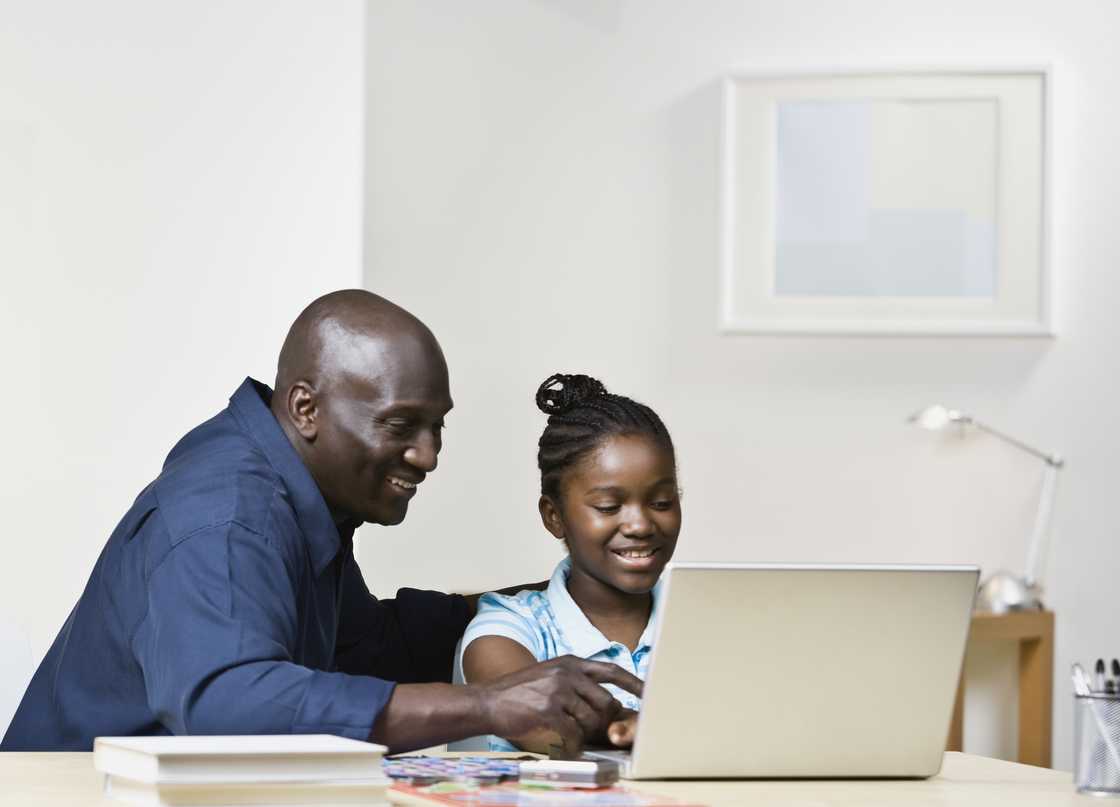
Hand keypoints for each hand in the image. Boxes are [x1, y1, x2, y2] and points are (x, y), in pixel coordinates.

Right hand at [475, 655, 642, 755]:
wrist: (487, 701)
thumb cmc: (520, 692)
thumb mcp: (549, 674)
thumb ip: (575, 681)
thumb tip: (605, 701)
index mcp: (571, 662)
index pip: (612, 670)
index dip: (634, 682)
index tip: (649, 693)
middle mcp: (568, 672)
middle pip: (606, 702)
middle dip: (604, 720)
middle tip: (593, 730)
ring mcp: (558, 690)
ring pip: (592, 720)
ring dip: (585, 733)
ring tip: (569, 733)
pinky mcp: (549, 710)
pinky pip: (574, 733)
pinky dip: (572, 744)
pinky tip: (563, 744)